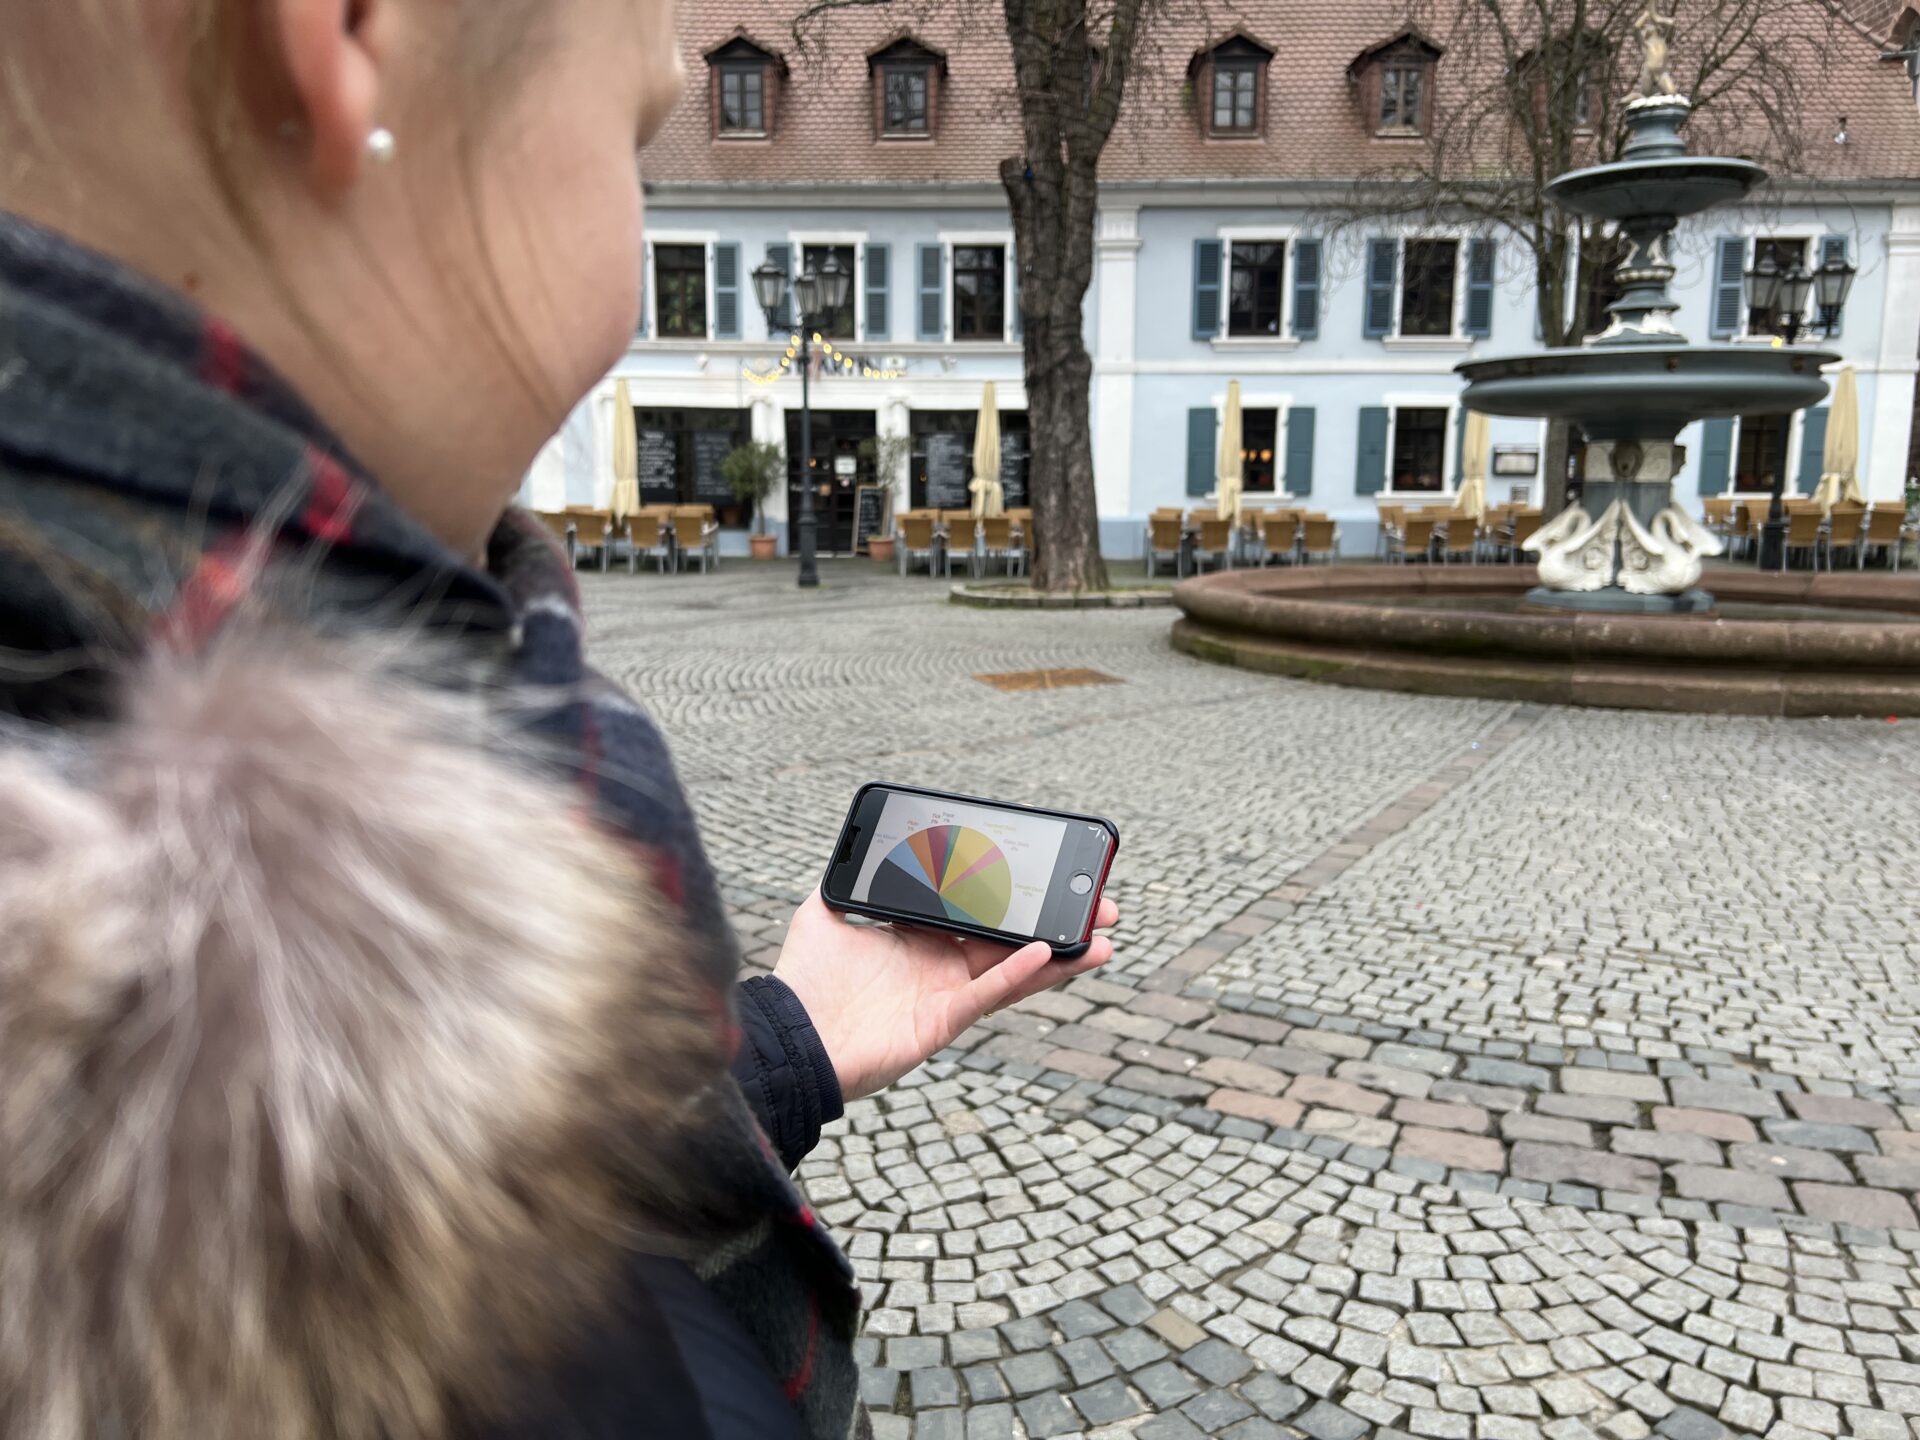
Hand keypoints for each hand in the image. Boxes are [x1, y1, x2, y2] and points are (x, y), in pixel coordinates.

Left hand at [772, 890, 1117, 1101]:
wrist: (792, 1033)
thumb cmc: (804, 981)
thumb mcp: (825, 913)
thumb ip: (849, 882)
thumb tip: (856, 850)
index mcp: (920, 939)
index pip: (979, 912)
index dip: (1015, 896)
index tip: (1049, 875)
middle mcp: (940, 966)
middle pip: (1010, 938)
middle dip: (1055, 921)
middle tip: (1097, 905)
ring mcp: (946, 993)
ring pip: (1014, 969)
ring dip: (1058, 954)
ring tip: (1102, 938)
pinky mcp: (944, 1019)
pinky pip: (988, 993)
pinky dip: (1017, 973)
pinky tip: (1045, 951)